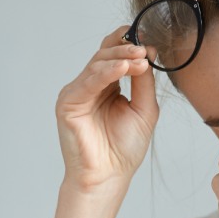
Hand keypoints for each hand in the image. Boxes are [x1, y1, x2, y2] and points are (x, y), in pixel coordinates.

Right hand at [55, 27, 158, 194]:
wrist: (109, 176)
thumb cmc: (124, 148)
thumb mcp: (144, 108)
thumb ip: (144, 81)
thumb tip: (148, 53)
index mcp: (107, 86)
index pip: (115, 56)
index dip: (130, 45)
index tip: (150, 41)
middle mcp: (90, 86)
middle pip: (105, 55)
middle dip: (127, 48)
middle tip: (145, 48)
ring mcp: (77, 92)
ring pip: (97, 64)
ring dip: (120, 58)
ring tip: (140, 58)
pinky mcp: (68, 103)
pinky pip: (88, 81)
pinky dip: (106, 72)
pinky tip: (123, 67)